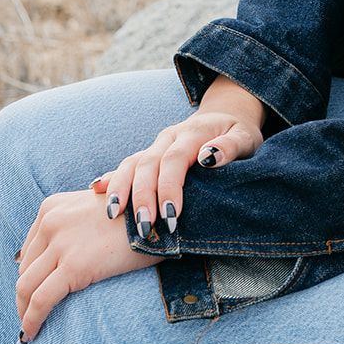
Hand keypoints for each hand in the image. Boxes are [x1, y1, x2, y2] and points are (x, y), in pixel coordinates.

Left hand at [15, 187, 157, 340]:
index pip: (28, 249)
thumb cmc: (133, 219)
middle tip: (31, 315)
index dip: (29, 275)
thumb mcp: (93, 210)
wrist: (158, 220)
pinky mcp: (73, 267)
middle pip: (24, 269)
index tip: (33, 293)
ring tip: (30, 329)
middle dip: (25, 295)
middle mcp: (51, 221)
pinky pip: (40, 301)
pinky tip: (31, 334)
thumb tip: (58, 255)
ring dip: (24, 312)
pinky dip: (31, 321)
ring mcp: (61, 243)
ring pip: (26, 287)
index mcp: (52, 206)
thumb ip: (71, 224)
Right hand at [89, 89, 265, 242]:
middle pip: (148, 163)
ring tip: (113, 216)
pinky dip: (113, 178)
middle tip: (144, 227)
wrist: (226, 115)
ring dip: (121, 189)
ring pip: (132, 163)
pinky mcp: (150, 154)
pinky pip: (128, 164)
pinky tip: (97, 192)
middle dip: (142, 196)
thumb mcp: (245, 137)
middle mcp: (170, 137)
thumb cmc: (238, 133)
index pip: (175, 159)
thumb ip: (230, 146)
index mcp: (193, 133)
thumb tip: (208, 157)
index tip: (170, 216)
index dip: (169, 187)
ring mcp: (157, 145)